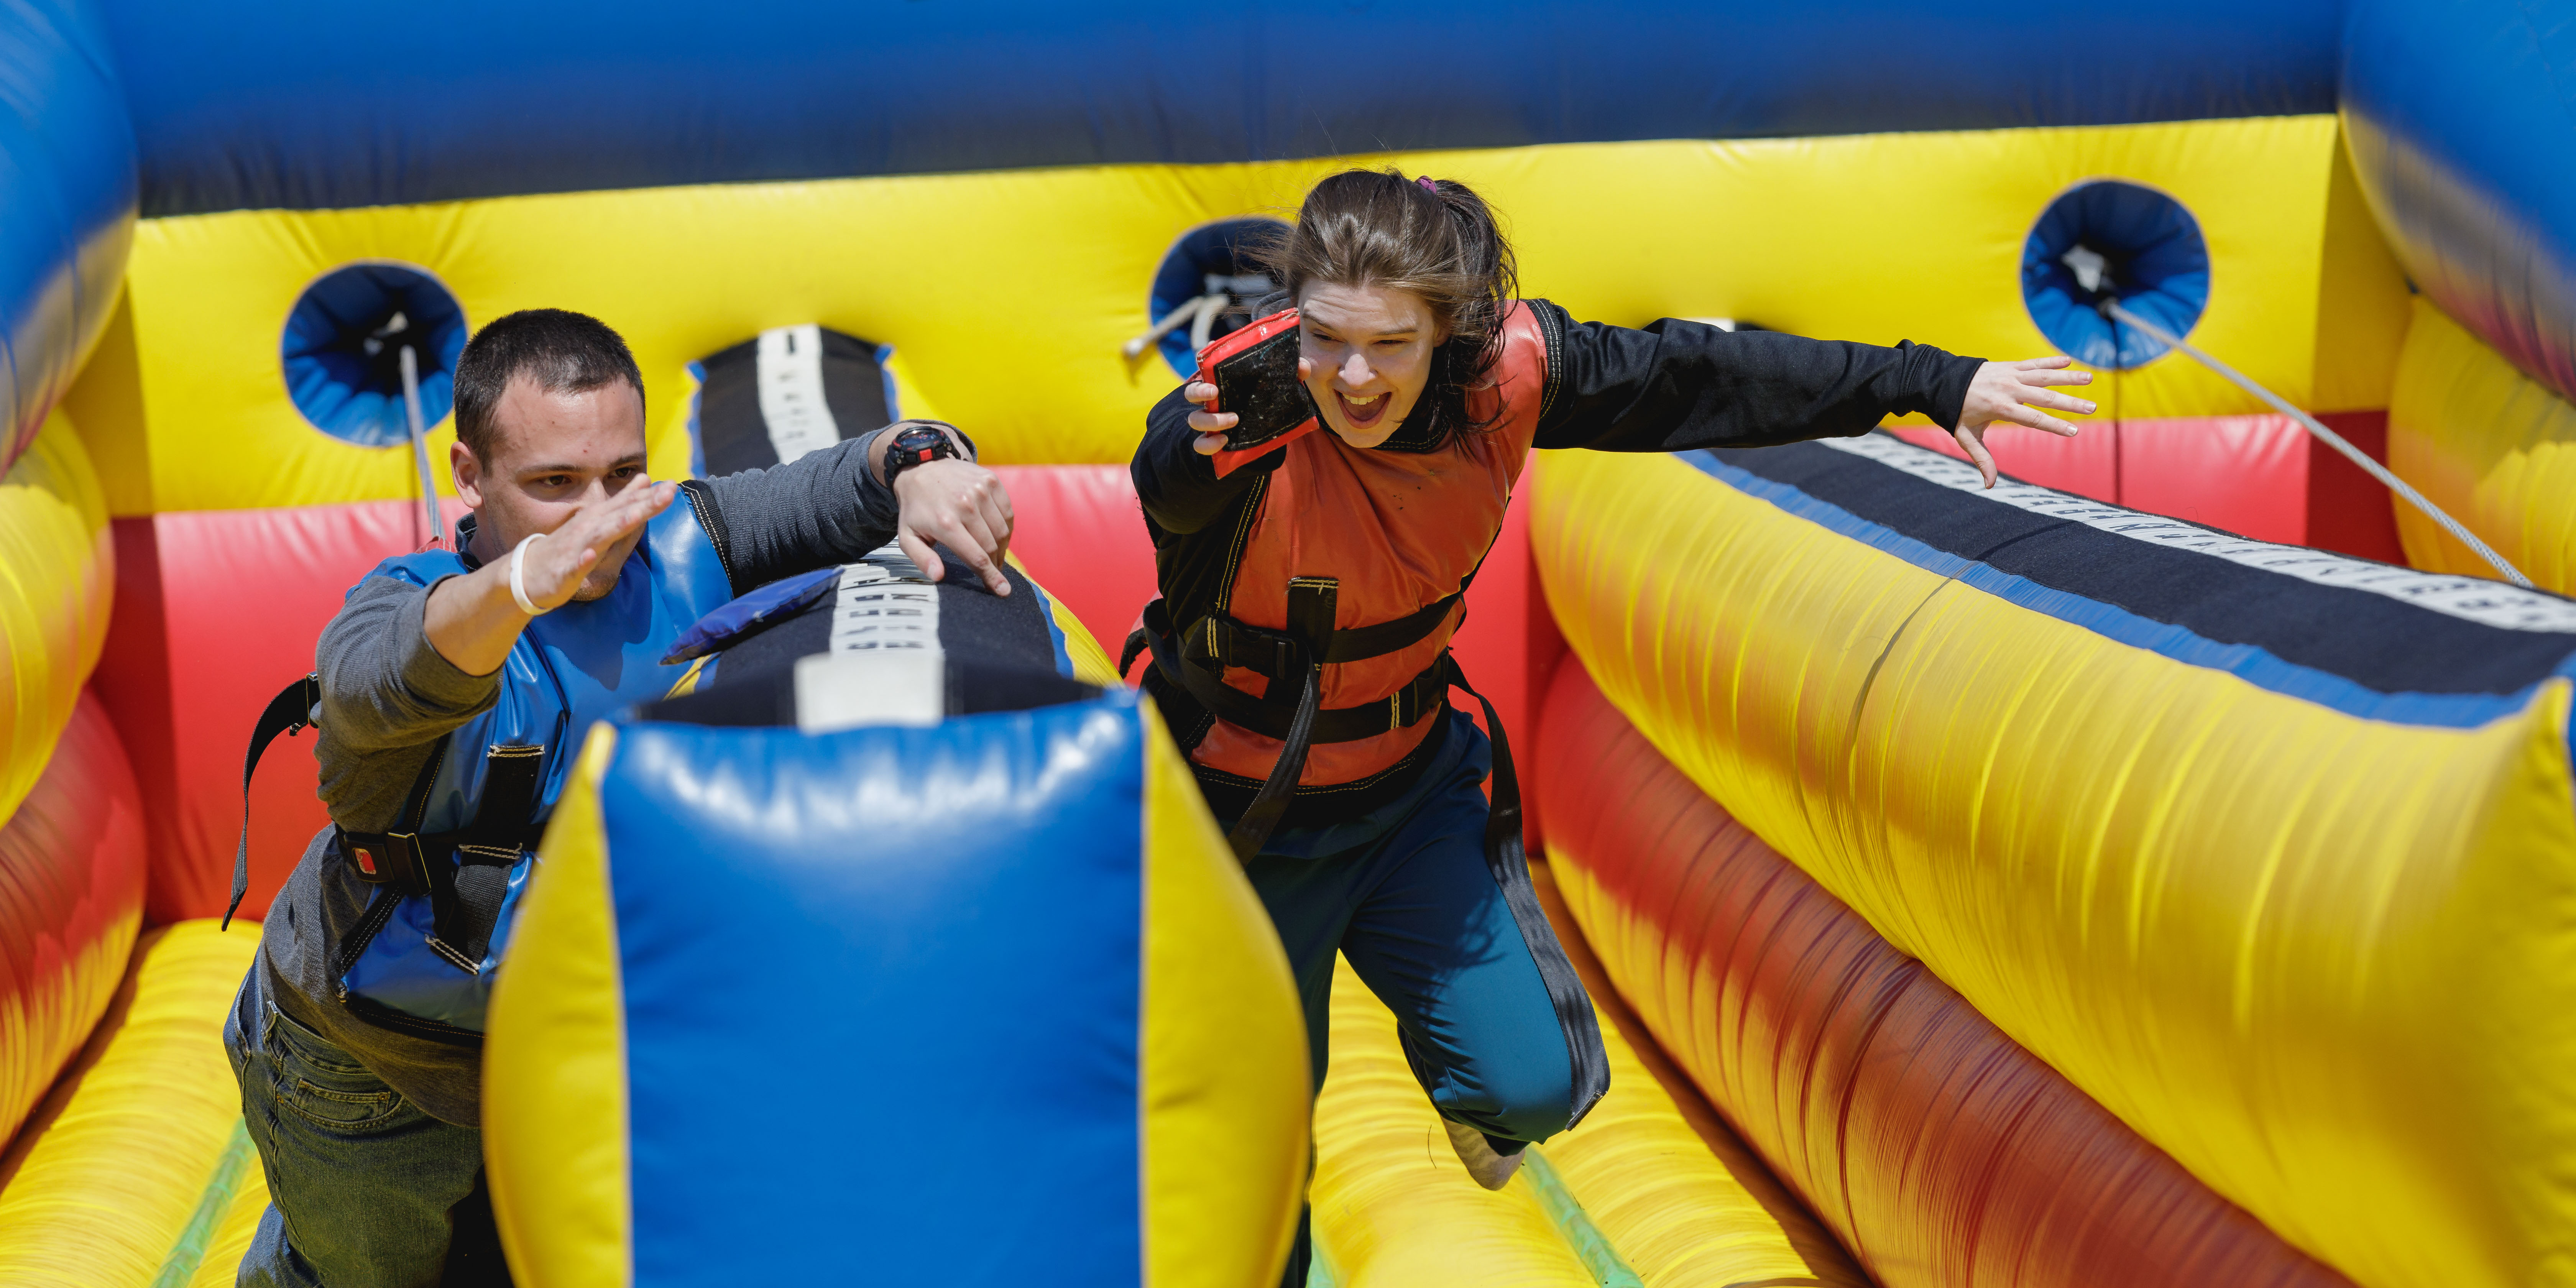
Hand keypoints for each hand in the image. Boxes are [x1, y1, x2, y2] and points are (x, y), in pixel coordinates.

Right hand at [518, 480, 675, 610]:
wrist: (529, 572)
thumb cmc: (569, 546)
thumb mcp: (600, 521)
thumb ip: (623, 502)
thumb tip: (646, 479)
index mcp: (599, 519)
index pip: (628, 504)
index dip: (651, 496)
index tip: (673, 486)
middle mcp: (588, 529)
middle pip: (619, 515)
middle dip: (643, 504)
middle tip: (668, 492)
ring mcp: (575, 548)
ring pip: (598, 536)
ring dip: (616, 524)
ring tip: (636, 515)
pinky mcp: (564, 571)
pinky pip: (574, 565)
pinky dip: (581, 560)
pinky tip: (589, 556)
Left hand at [894, 458, 1013, 594]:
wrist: (922, 467)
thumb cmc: (916, 508)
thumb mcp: (907, 536)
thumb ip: (921, 558)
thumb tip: (938, 576)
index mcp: (945, 523)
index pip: (977, 557)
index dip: (991, 577)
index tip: (1003, 591)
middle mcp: (965, 505)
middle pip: (992, 546)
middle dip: (995, 564)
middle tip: (992, 571)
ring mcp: (981, 490)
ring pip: (1003, 531)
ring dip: (1001, 547)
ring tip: (993, 553)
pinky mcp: (991, 480)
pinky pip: (1008, 512)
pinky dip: (1005, 527)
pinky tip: (996, 532)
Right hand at [1184, 359, 1312, 455]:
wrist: (1265, 433)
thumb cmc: (1266, 399)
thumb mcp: (1279, 385)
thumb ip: (1291, 373)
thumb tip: (1302, 368)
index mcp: (1223, 382)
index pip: (1206, 367)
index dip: (1205, 361)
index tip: (1212, 356)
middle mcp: (1211, 400)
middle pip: (1191, 392)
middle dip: (1199, 391)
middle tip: (1215, 391)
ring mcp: (1209, 421)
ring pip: (1195, 419)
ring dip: (1211, 420)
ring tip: (1234, 419)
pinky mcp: (1212, 441)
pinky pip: (1200, 445)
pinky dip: (1209, 444)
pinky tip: (1224, 441)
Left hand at [1951, 356, 2096, 487]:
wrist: (1943, 382)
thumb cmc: (1957, 412)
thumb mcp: (1965, 437)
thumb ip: (1981, 459)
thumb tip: (1989, 485)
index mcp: (2000, 408)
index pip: (2033, 418)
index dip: (2054, 425)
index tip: (2074, 431)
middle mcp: (2009, 390)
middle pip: (2045, 397)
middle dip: (2070, 403)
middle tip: (2092, 408)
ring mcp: (2010, 375)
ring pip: (2044, 376)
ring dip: (2068, 377)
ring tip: (2090, 378)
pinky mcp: (2010, 365)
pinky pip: (2034, 363)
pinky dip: (2051, 361)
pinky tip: (2068, 361)